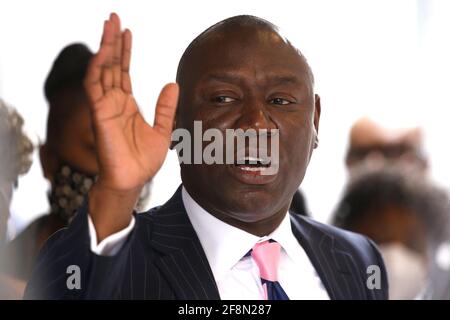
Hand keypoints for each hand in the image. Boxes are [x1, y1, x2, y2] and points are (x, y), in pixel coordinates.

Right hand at [84, 13, 178, 239]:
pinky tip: (102, 52)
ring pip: (102, 70)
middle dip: (112, 41)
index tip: (127, 32)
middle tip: (114, 18)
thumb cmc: (143, 160)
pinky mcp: (100, 115)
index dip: (124, 51)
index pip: (123, 71)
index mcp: (126, 104)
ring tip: (109, 25)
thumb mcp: (162, 130)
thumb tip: (172, 83)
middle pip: (111, 65)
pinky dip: (97, 69)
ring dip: (105, 47)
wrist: (133, 180)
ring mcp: (105, 107)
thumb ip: (165, 107)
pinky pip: (95, 88)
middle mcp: (114, 102)